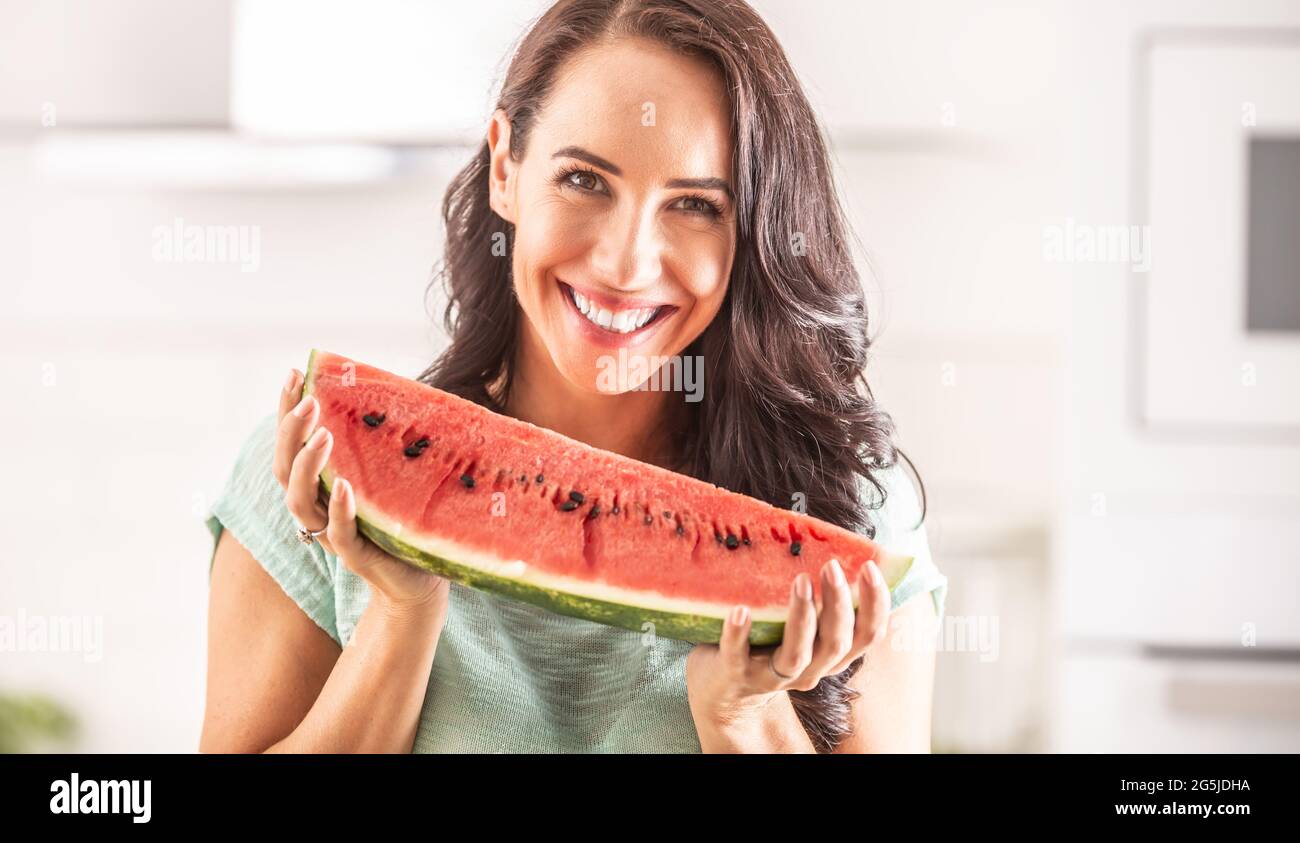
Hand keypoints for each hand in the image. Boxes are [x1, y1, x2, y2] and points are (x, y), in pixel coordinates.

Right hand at [273, 369, 449, 616]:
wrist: (420, 578)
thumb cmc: (403, 520)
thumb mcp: (390, 474)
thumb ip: (381, 442)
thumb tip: (398, 388)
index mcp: (320, 485)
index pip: (291, 445)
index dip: (286, 411)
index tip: (294, 372)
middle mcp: (319, 508)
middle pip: (285, 469)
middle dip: (291, 432)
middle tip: (308, 401)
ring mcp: (332, 533)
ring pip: (302, 502)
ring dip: (309, 466)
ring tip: (324, 436)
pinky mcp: (356, 556)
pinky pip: (339, 534)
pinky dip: (340, 510)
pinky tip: (346, 487)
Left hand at [685, 558, 890, 728]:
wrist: (724, 690)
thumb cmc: (768, 642)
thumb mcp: (801, 625)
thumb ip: (819, 599)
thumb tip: (832, 544)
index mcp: (830, 654)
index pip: (868, 636)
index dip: (876, 604)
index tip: (870, 566)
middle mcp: (809, 669)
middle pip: (837, 643)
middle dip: (839, 604)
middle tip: (831, 566)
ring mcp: (772, 677)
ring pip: (797, 654)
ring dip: (802, 618)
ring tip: (800, 580)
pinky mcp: (736, 675)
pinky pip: (738, 657)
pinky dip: (739, 634)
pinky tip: (740, 610)